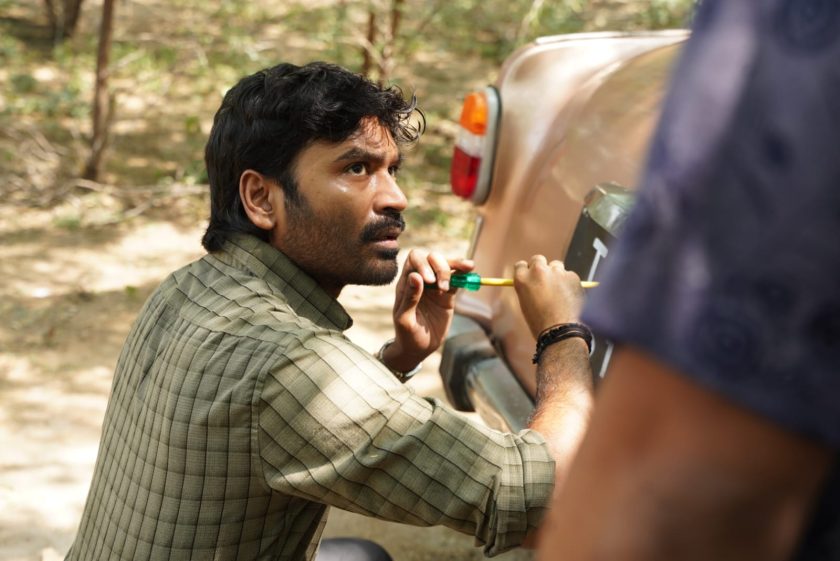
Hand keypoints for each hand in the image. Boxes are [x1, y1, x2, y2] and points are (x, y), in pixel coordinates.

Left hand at [383, 250, 473, 371]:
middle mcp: (421, 280)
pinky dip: (464, 273)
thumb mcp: (405, 320)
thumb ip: (410, 298)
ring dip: (455, 264)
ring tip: (468, 268)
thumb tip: (415, 276)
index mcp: (406, 283)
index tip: (429, 281)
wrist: (419, 348)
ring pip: (446, 265)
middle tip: (443, 287)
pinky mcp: (448, 294)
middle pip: (431, 258)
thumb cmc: (406, 334)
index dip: (423, 264)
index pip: (414, 259)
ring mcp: (435, 286)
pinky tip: (470, 270)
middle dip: (440, 266)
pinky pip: (457, 278)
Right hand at [514, 255, 584, 337]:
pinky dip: (569, 283)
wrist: (561, 330)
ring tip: (559, 291)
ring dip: (556, 274)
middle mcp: (538, 271)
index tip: (530, 275)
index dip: (526, 270)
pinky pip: (569, 275)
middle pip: (538, 259)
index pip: (521, 265)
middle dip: (541, 267)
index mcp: (522, 279)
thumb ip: (529, 288)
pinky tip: (569, 296)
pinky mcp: (572, 276)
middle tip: (545, 279)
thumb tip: (534, 283)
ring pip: (556, 266)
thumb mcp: (526, 304)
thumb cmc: (540, 322)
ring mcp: (556, 272)